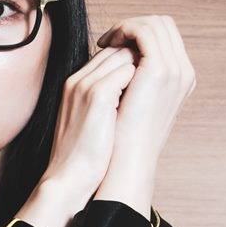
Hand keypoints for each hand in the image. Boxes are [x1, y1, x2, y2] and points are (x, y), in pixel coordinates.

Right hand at [37, 45, 138, 209]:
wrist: (69, 177)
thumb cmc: (84, 155)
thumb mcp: (92, 121)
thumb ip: (106, 102)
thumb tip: (130, 94)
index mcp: (75, 84)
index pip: (109, 54)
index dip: (132, 63)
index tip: (148, 80)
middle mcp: (78, 79)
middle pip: (117, 50)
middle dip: (141, 61)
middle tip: (156, 82)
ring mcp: (85, 85)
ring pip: (124, 55)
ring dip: (143, 70)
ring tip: (153, 91)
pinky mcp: (97, 94)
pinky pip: (126, 72)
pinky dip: (140, 81)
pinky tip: (147, 100)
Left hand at [92, 15, 195, 213]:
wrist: (126, 158)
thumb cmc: (125, 134)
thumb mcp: (135, 100)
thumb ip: (137, 77)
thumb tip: (122, 55)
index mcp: (181, 78)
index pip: (165, 37)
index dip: (140, 32)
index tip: (115, 44)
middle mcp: (183, 71)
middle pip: (164, 25)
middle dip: (135, 25)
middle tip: (109, 39)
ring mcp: (175, 69)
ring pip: (155, 23)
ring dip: (127, 25)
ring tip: (106, 41)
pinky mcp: (160, 69)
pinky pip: (144, 31)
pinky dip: (125, 29)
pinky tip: (107, 43)